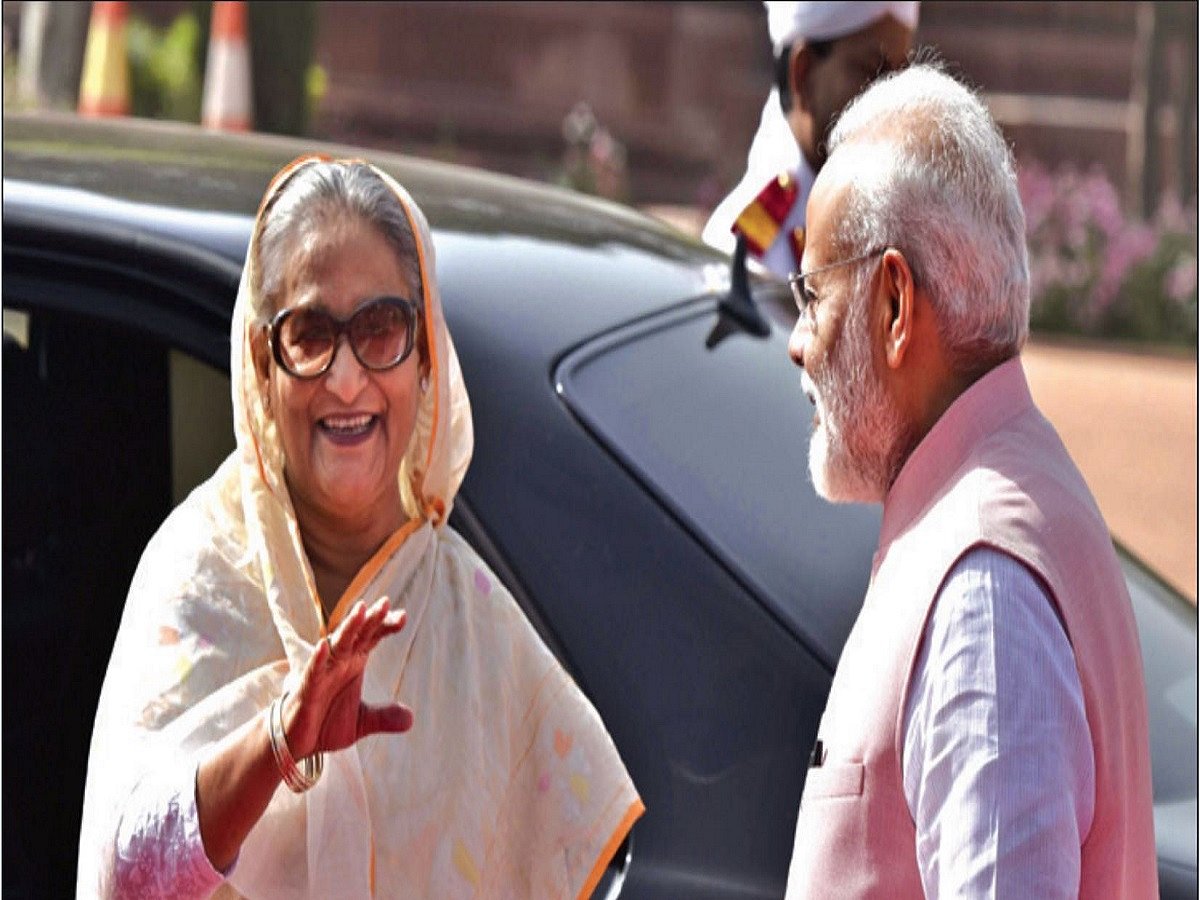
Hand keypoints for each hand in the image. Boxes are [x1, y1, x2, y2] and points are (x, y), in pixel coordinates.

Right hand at [281, 597, 413, 758]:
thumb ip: (384, 717)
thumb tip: (411, 718)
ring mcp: (323, 673)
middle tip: (386, 603)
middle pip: (358, 635)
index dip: (385, 626)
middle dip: (372, 619)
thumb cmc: (326, 723)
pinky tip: (323, 646)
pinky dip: (318, 659)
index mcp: (354, 663)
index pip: (372, 638)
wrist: (296, 743)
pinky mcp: (307, 689)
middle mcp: (340, 662)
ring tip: (361, 610)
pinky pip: (313, 671)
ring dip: (349, 628)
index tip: (402, 617)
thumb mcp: (361, 722)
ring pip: (337, 645)